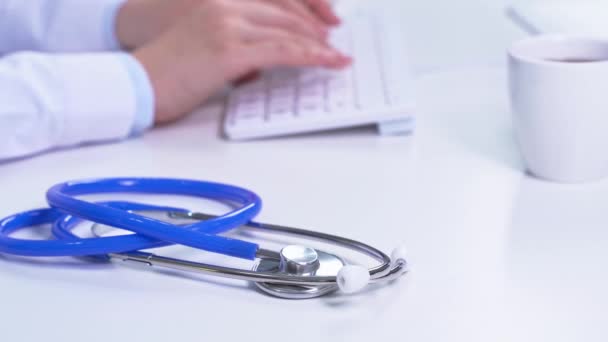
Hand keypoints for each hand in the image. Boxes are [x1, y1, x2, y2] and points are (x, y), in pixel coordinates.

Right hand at [132, 0, 350, 124]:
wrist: (136, 84)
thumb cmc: (166, 73)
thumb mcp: (206, 50)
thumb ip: (235, 47)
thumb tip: (259, 62)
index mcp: (218, 2)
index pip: (274, 1)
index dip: (303, 11)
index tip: (322, 25)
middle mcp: (225, 7)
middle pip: (286, 11)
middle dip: (316, 27)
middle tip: (335, 42)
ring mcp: (227, 26)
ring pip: (288, 30)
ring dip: (319, 44)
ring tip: (337, 56)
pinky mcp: (230, 50)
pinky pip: (283, 50)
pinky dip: (312, 56)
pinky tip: (328, 61)